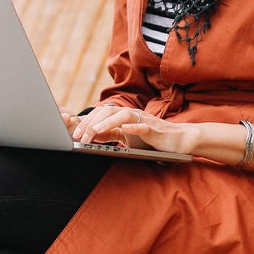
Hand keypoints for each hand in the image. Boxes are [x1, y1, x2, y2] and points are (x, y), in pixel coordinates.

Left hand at [68, 105, 200, 154]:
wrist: (178, 140)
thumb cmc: (152, 140)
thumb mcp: (127, 138)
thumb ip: (112, 134)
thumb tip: (92, 135)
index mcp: (124, 117)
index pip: (102, 116)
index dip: (88, 123)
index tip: (75, 134)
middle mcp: (132, 115)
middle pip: (108, 113)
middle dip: (92, 123)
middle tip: (80, 135)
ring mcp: (144, 121)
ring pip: (122, 116)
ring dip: (107, 123)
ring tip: (94, 131)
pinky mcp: (155, 129)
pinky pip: (143, 127)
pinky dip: (133, 127)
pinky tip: (124, 129)